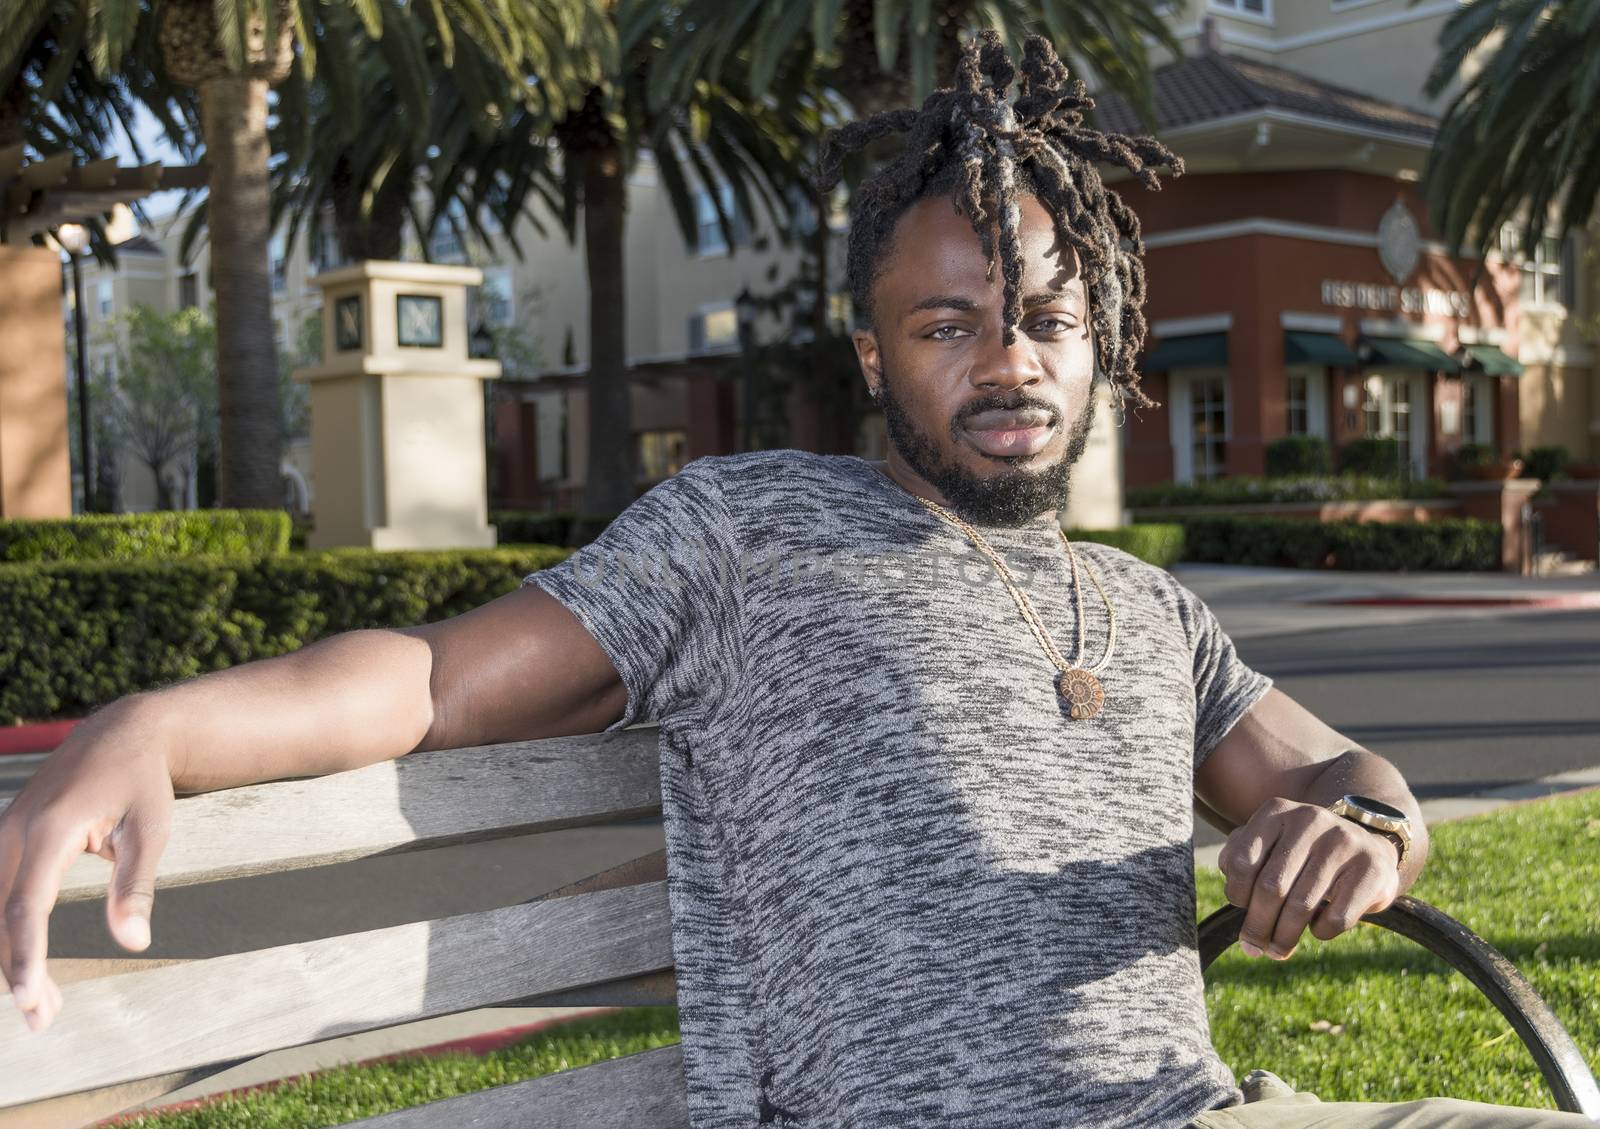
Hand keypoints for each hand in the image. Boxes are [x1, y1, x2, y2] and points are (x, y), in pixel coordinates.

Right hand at [0, 702, 175, 1031]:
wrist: (120, 734)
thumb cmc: (142, 782)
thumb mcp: (152, 829)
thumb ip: (136, 885)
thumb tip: (134, 942)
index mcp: (50, 829)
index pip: (26, 907)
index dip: (26, 958)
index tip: (29, 999)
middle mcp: (14, 831)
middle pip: (4, 916)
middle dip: (19, 971)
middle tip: (44, 1019)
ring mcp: (3, 833)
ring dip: (12, 956)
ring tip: (42, 1003)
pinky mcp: (5, 837)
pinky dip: (10, 930)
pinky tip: (25, 962)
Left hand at [1218, 796, 1401, 960]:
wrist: (1367, 845)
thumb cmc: (1304, 854)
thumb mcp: (1270, 844)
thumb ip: (1241, 859)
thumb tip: (1235, 894)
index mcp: (1276, 812)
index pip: (1241, 861)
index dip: (1236, 893)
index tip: (1241, 908)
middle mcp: (1310, 819)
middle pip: (1270, 887)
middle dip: (1257, 925)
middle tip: (1252, 948)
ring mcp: (1343, 842)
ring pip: (1301, 905)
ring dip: (1284, 936)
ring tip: (1278, 950)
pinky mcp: (1371, 868)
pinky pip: (1337, 916)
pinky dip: (1321, 932)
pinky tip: (1317, 929)